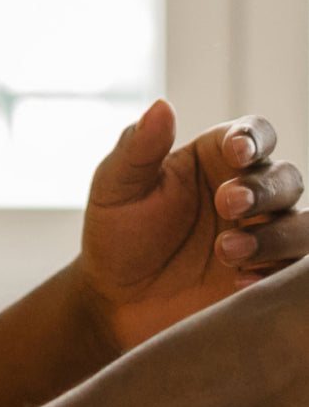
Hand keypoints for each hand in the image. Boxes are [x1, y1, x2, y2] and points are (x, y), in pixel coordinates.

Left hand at [78, 99, 307, 350]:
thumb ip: (139, 147)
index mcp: (215, 157)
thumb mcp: (116, 186)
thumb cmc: (117, 233)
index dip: (254, 138)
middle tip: (227, 204)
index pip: (254, 133)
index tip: (237, 152)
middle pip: (285, 176)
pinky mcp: (265, 277)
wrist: (116, 301)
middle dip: (264, 188)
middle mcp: (247, 191)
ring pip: (301, 223)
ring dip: (274, 234)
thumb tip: (162, 105)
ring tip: (227, 251)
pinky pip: (294, 272)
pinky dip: (277, 273)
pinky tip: (241, 281)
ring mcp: (260, 236)